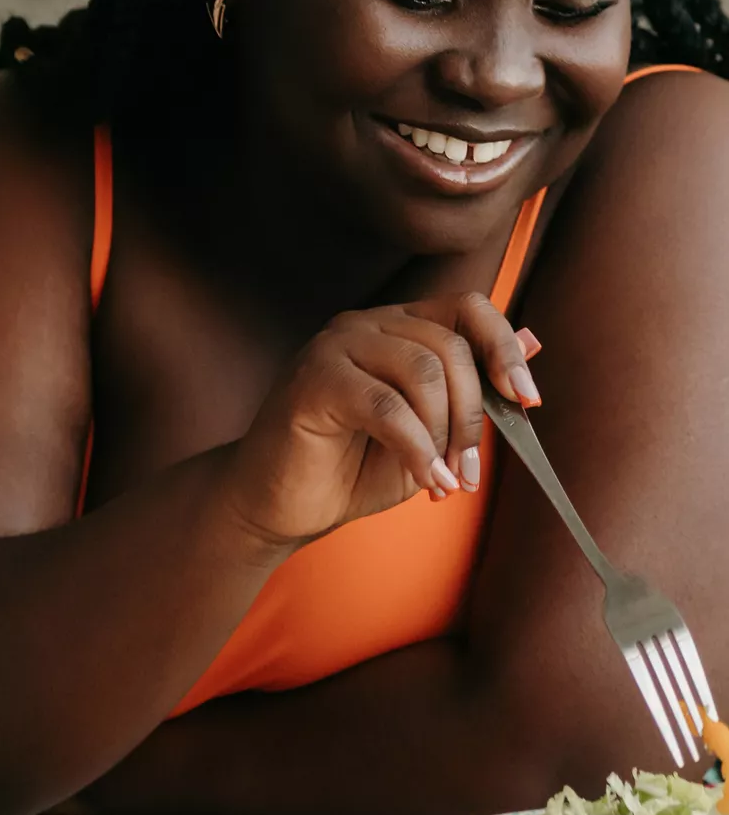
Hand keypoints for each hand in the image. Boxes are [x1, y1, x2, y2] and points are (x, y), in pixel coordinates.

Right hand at [230, 295, 541, 545]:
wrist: (281, 507)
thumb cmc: (353, 469)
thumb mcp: (431, 433)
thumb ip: (474, 389)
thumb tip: (533, 340)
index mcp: (399, 326)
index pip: (468, 306)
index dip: (504, 347)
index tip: (528, 399)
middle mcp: (367, 323)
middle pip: (451, 347)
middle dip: (473, 417)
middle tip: (468, 472)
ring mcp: (336, 345)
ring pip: (424, 372)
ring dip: (446, 435)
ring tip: (444, 482)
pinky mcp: (313, 379)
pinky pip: (387, 407)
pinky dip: (418, 450)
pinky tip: (427, 481)